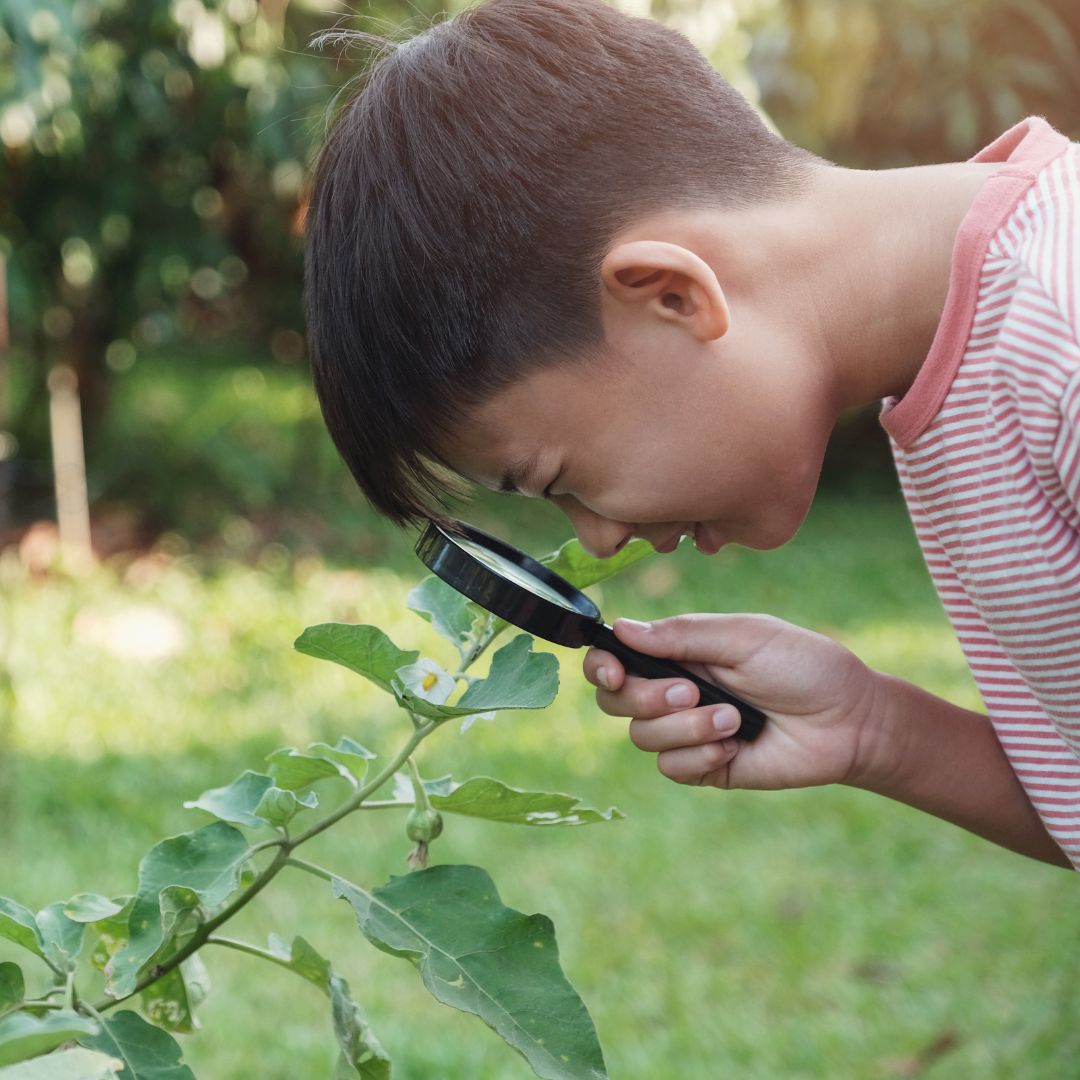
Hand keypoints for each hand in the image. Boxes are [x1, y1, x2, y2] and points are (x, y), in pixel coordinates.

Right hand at [585, 614, 879, 790]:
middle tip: (689, 691)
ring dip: (685, 727)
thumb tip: (620, 627)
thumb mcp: (743, 637)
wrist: (849, 720)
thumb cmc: (802, 666)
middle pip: (616, 702)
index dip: (602, 666)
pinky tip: (734, 746)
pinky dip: (699, 755)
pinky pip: (672, 767)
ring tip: (733, 719)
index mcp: (679, 652)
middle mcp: (675, 691)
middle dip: (645, 698)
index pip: (615, 658)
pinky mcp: (706, 766)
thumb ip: (681, 635)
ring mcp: (688, 731)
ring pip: (643, 737)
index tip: (616, 673)